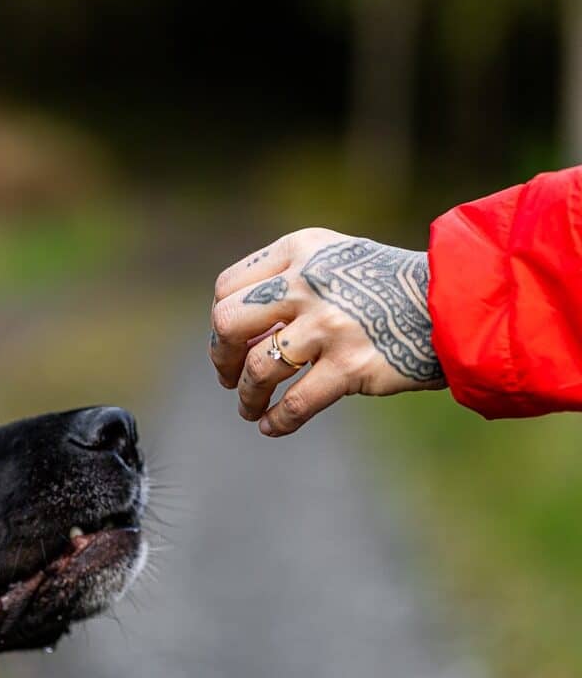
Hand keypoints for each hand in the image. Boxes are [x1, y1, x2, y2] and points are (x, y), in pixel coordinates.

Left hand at [209, 228, 445, 436]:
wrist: (456, 303)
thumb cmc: (392, 285)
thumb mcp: (337, 257)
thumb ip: (290, 277)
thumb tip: (239, 325)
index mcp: (300, 250)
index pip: (228, 287)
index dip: (220, 320)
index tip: (232, 341)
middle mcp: (308, 283)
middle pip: (228, 323)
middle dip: (221, 356)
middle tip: (228, 376)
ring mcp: (329, 325)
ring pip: (257, 369)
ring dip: (247, 396)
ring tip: (250, 408)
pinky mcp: (351, 366)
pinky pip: (295, 404)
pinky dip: (277, 421)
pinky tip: (271, 427)